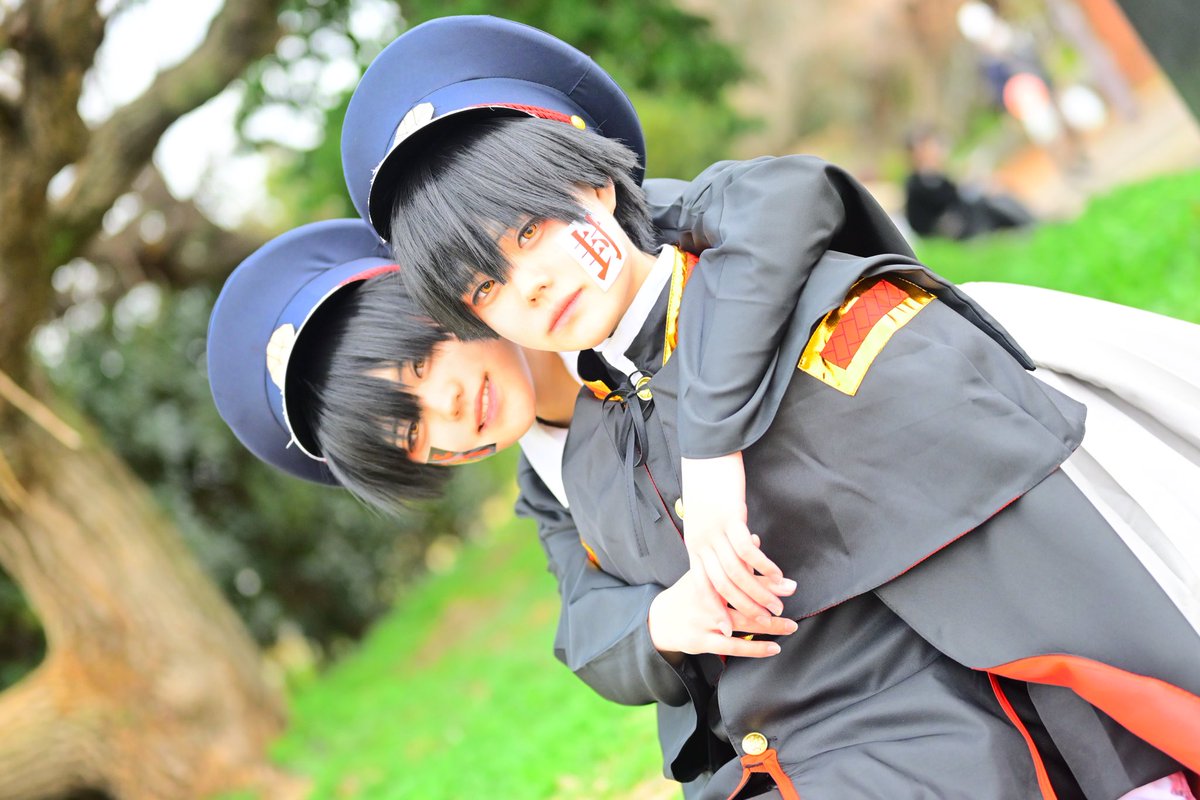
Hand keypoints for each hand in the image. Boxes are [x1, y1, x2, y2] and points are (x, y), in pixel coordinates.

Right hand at [648, 568, 796, 658]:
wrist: (659, 619)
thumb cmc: (687, 593)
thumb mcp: (704, 570)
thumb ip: (730, 557)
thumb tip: (755, 538)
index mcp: (707, 578)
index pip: (739, 575)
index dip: (763, 577)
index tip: (785, 580)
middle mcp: (706, 599)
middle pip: (742, 597)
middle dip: (769, 596)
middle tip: (792, 593)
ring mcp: (704, 621)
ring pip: (741, 623)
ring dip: (769, 625)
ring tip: (792, 624)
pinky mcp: (702, 641)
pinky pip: (732, 648)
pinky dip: (755, 648)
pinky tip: (775, 647)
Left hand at [680, 452, 794, 617]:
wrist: (706, 453)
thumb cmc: (707, 484)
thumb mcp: (705, 517)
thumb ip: (713, 539)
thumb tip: (726, 556)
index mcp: (694, 544)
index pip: (702, 585)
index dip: (716, 608)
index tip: (727, 630)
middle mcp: (701, 541)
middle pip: (722, 584)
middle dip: (744, 606)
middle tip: (766, 620)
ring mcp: (715, 530)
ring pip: (736, 572)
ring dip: (759, 591)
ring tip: (779, 603)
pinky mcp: (731, 517)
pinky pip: (748, 550)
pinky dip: (764, 566)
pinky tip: (778, 575)